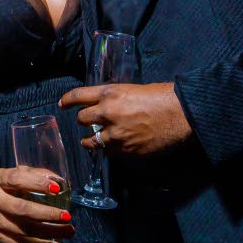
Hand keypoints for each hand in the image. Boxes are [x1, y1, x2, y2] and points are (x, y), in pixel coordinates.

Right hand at [0, 166, 73, 242]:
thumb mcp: (7, 174)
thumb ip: (32, 174)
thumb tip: (57, 180)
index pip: (17, 180)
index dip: (37, 184)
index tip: (57, 189)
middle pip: (22, 210)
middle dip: (47, 214)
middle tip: (67, 216)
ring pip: (24, 231)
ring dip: (49, 233)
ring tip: (68, 231)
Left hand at [58, 82, 192, 155]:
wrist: (180, 114)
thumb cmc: (160, 96)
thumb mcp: (131, 89)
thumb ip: (114, 98)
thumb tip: (103, 106)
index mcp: (109, 94)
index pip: (78, 96)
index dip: (67, 100)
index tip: (62, 104)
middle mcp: (108, 114)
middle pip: (81, 119)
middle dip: (83, 120)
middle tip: (86, 122)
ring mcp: (116, 135)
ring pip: (91, 142)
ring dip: (90, 140)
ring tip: (91, 141)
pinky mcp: (126, 151)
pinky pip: (110, 153)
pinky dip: (110, 149)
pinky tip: (115, 146)